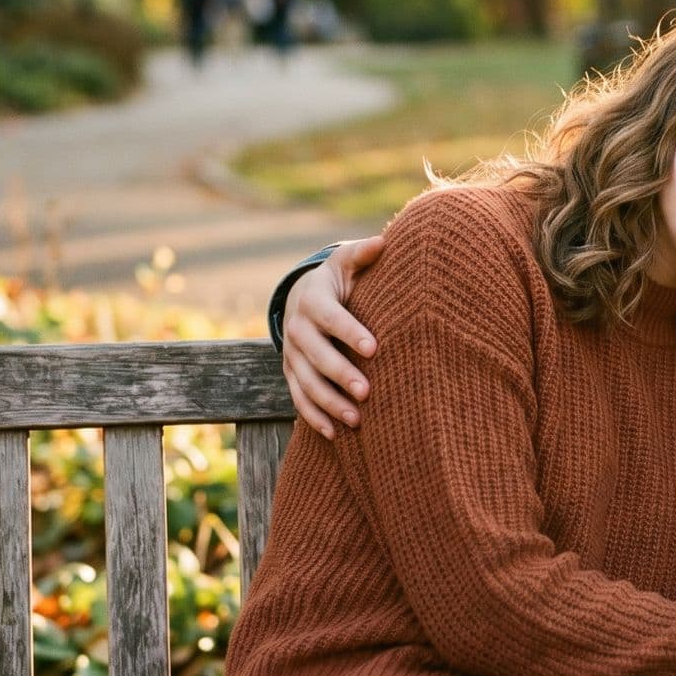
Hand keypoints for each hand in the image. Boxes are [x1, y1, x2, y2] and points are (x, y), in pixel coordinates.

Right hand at [280, 236, 384, 438]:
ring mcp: (292, 355)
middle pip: (316, 355)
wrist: (304, 297)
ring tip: (356, 419)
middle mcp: (298, 329)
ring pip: (306, 382)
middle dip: (340, 375)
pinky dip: (314, 417)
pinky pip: (299, 398)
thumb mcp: (346, 262)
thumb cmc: (338, 280)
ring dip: (329, 403)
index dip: (350, 332)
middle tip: (366, 392)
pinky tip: (334, 434)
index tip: (374, 348)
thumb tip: (383, 242)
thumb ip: (363, 254)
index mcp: (313, 300)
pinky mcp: (292, 374)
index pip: (330, 318)